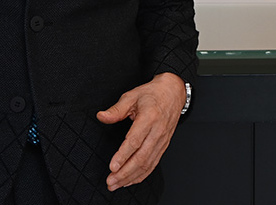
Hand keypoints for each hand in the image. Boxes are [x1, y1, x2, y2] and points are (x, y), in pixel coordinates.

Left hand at [96, 73, 186, 190]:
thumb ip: (116, 109)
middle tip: (110, 181)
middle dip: (125, 172)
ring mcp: (162, 140)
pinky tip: (130, 180)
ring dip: (131, 177)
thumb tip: (101, 116)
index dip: (123, 155)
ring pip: (147, 164)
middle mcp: (158, 131)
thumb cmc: (152, 94)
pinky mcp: (164, 145)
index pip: (135, 140)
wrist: (174, 92)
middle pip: (141, 157)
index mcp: (149, 117)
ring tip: (116, 184)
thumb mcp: (132, 96)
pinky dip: (142, 175)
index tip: (112, 166)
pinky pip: (153, 164)